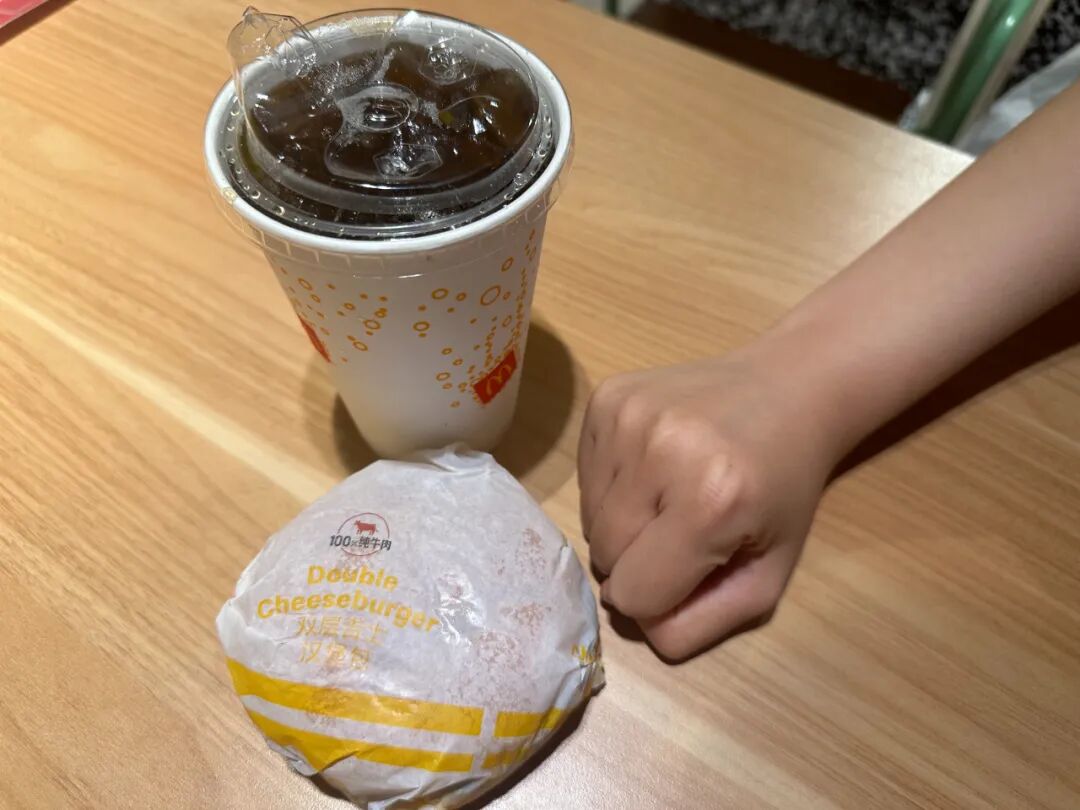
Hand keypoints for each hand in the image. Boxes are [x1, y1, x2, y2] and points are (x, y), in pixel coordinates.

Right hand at [578, 344, 839, 659]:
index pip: (633, 594)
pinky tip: (654, 464)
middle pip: (603, 556)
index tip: (691, 569)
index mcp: (710, 503)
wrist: (788, 390)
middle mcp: (660, 451)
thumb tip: (637, 625)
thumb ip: (702, 623)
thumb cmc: (782, 490)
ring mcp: (627, 417)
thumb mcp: (766, 576)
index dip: (659, 597)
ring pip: (587, 518)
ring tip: (670, 493)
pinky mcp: (605, 396)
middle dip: (639, 560)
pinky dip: (611, 485)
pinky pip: (583, 476)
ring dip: (622, 523)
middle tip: (683, 531)